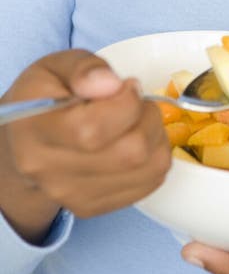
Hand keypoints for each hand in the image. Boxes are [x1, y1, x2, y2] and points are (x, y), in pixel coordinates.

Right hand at [0, 49, 171, 241]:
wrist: (25, 143)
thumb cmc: (45, 97)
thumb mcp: (56, 67)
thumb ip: (84, 68)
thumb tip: (112, 83)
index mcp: (35, 130)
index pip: (93, 130)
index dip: (126, 102)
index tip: (127, 85)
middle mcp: (50, 172)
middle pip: (130, 152)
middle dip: (147, 116)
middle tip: (137, 101)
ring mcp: (73, 196)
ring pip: (149, 168)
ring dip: (157, 135)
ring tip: (138, 119)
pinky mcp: (93, 207)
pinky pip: (151, 181)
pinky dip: (156, 155)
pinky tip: (136, 139)